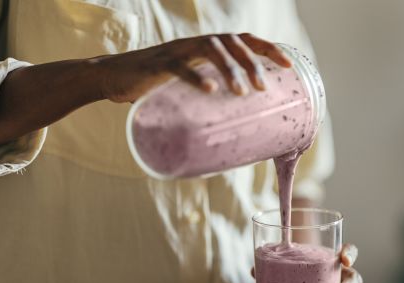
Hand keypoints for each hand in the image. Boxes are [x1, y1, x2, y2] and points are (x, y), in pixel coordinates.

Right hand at [93, 33, 291, 102]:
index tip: (289, 65)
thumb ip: (211, 93)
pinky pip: (180, 66)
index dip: (268, 49)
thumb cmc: (157, 85)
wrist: (113, 77)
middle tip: (263, 89)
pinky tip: (211, 90)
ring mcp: (177, 50)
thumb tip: (239, 121)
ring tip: (242, 93)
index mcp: (207, 47)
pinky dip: (197, 76)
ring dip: (230, 69)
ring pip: (211, 49)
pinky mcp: (158, 64)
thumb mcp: (190, 85)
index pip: (244, 40)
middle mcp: (196, 43)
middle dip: (253, 63)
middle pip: (232, 42)